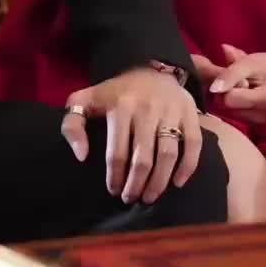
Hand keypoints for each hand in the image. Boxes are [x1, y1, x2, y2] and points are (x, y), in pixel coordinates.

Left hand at [61, 69, 202, 203]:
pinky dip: (188, 166)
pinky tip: (177, 183)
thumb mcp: (84, 100)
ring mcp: (170, 111)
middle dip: (136, 184)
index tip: (114, 190)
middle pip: (143, 158)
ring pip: (168, 154)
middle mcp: (146, 109)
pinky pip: (193, 144)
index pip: (116, 152)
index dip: (115, 177)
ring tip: (149, 197)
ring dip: (159, 182)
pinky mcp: (189, 113)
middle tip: (131, 199)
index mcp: (120, 107)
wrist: (149, 67)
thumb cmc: (114, 93)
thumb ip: (72, 125)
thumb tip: (81, 156)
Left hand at [192, 43, 265, 118]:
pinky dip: (239, 105)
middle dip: (230, 92)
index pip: (227, 99)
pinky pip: (238, 116)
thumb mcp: (251, 62)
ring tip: (248, 88)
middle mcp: (261, 117)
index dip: (229, 86)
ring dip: (234, 98)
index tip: (240, 78)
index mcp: (262, 101)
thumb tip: (212, 87)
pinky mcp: (258, 125)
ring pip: (231, 112)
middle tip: (244, 81)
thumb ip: (231, 73)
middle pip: (227, 107)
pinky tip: (249, 96)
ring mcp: (260, 124)